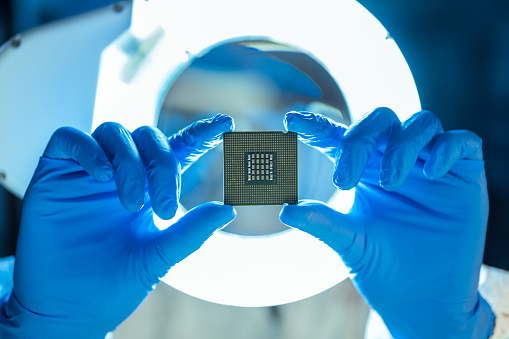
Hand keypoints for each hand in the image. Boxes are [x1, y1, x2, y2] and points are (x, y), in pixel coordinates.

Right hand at [0, 114, 235, 338]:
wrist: (69, 306)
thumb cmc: (115, 282)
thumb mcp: (159, 255)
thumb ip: (191, 231)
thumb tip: (230, 208)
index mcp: (150, 188)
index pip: (177, 149)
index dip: (200, 133)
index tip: (226, 123)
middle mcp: (122, 173)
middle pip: (147, 136)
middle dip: (162, 164)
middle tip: (165, 207)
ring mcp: (88, 171)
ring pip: (113, 132)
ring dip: (129, 163)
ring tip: (131, 203)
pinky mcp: (55, 172)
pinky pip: (69, 139)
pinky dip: (89, 150)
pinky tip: (102, 175)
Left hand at [280, 109, 494, 337]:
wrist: (423, 297)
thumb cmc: (383, 264)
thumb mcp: (350, 242)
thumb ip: (322, 223)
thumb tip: (285, 210)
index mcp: (363, 170)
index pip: (340, 138)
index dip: (318, 126)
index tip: (292, 121)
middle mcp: (395, 159)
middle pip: (379, 120)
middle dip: (359, 139)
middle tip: (344, 179)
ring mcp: (430, 164)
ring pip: (421, 123)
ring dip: (402, 146)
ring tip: (391, 183)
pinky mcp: (464, 175)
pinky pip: (462, 141)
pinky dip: (446, 149)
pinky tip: (433, 173)